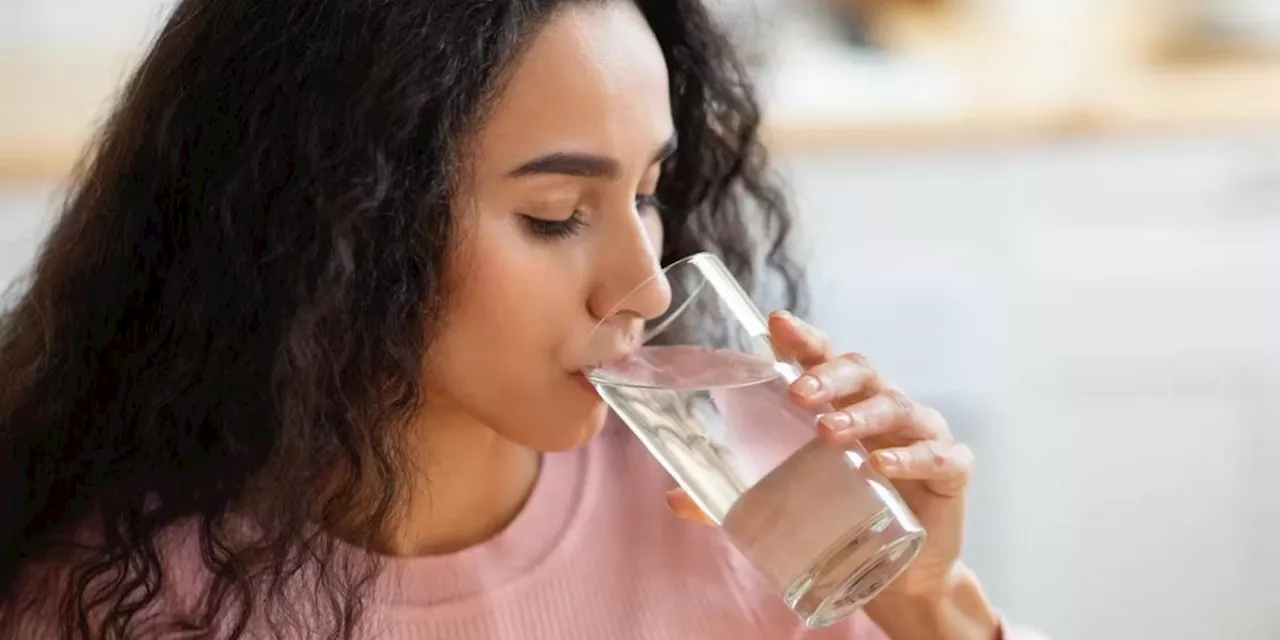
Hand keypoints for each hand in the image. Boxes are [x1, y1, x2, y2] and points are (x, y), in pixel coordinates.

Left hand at [665, 310, 971, 601]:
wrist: (900, 573)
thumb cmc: (842, 516)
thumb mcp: (786, 504)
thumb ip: (731, 501)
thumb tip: (673, 499)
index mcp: (843, 403)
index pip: (822, 358)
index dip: (802, 338)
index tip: (776, 324)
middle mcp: (882, 407)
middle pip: (860, 371)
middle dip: (828, 375)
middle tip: (798, 393)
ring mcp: (920, 433)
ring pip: (896, 406)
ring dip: (862, 414)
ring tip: (830, 431)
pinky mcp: (952, 467)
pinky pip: (937, 453)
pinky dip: (911, 457)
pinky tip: (882, 467)